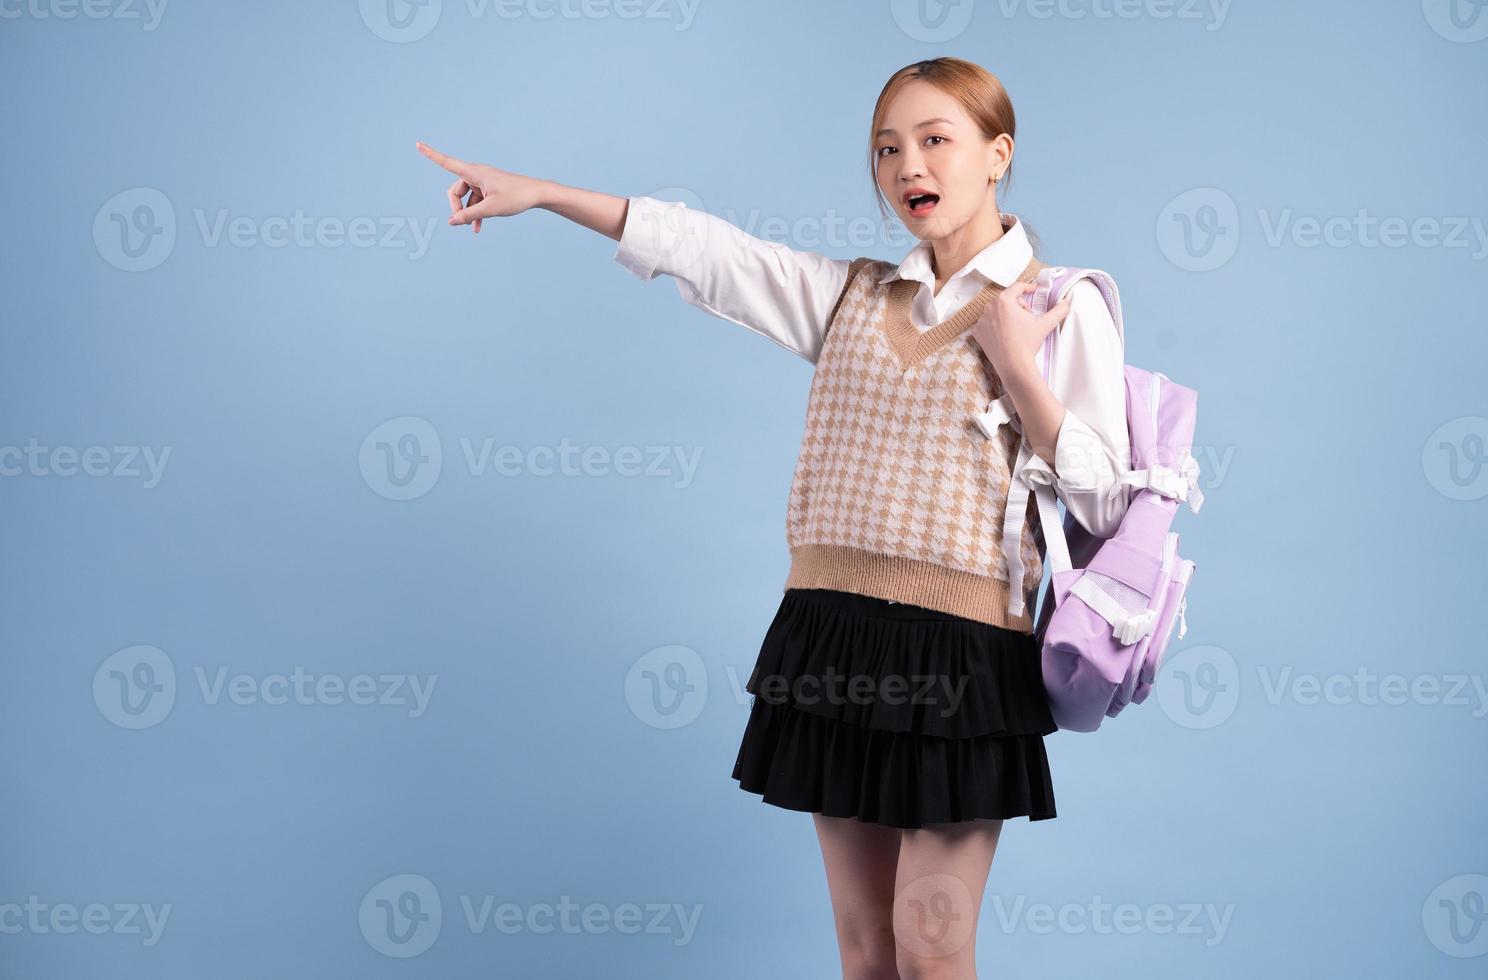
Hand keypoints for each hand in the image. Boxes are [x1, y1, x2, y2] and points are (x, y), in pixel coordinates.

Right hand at [415, 140, 547, 233]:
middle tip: (462, 222)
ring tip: (475, 229)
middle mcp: (477, 174)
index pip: (447, 162)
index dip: (431, 154)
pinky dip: (476, 212)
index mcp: (474, 172)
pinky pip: (477, 201)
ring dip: (468, 213)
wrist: (536, 194)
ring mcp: (483, 182)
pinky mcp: (490, 189)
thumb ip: (468, 215)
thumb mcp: (490, 209)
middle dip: (457, 207)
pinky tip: (478, 228)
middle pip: (456, 190)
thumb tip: (452, 221)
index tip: (418, 144)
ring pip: (467, 198)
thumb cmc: (515, 197)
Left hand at [970, 279, 1070, 380]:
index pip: (1017, 287)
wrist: (1013, 366)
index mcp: (1004, 300)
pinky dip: (995, 325)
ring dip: (1006, 314)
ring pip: (996, 310)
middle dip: (1018, 305)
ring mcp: (981, 320)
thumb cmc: (1028, 343)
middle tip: (1027, 316)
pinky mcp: (977, 332)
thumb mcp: (1046, 324)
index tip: (1034, 290)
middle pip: (1007, 299)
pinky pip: (987, 323)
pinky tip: (1004, 334)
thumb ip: (1059, 310)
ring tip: (1016, 327)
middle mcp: (989, 307)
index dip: (1028, 287)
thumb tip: (1066, 302)